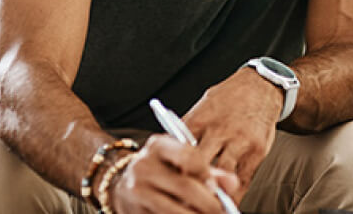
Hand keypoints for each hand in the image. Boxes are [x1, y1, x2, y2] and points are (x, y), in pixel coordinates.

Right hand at [111, 135, 239, 213]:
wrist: (120, 183)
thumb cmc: (158, 171)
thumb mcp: (178, 162)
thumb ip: (207, 171)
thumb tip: (232, 183)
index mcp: (157, 146)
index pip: (187, 155)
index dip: (207, 174)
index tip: (217, 190)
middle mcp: (143, 166)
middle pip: (185, 187)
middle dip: (209, 204)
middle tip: (222, 212)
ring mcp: (135, 191)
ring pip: (174, 210)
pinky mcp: (132, 212)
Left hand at [183, 68, 284, 200]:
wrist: (261, 86)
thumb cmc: (228, 98)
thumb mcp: (203, 106)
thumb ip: (188, 129)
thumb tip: (171, 151)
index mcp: (200, 119)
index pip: (178, 148)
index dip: (171, 168)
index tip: (166, 183)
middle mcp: (218, 130)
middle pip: (197, 163)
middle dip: (189, 182)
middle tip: (182, 198)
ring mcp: (239, 140)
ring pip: (221, 173)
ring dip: (212, 191)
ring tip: (205, 204)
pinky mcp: (256, 150)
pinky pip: (243, 178)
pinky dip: (235, 194)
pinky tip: (228, 202)